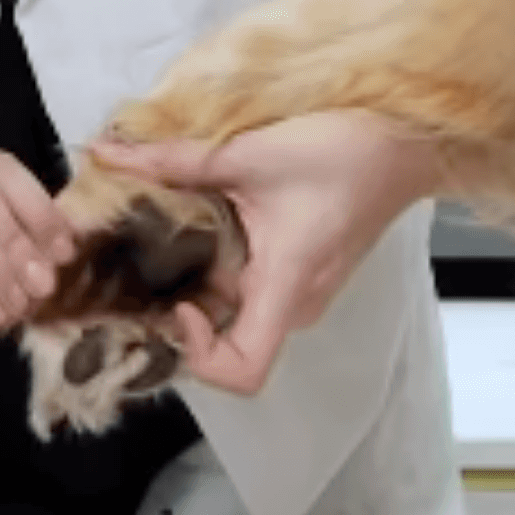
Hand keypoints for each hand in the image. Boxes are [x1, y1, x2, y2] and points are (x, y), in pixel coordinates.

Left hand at [90, 112, 442, 395]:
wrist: (407, 141)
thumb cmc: (345, 151)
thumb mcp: (252, 153)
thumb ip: (176, 160)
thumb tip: (107, 154)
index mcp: (287, 289)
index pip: (241, 373)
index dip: (198, 354)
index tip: (179, 303)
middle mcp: (296, 303)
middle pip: (227, 339)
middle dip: (179, 306)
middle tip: (139, 261)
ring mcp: (303, 288)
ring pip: (236, 307)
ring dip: (199, 278)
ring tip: (163, 231)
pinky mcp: (304, 268)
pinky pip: (252, 284)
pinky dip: (221, 262)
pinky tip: (202, 216)